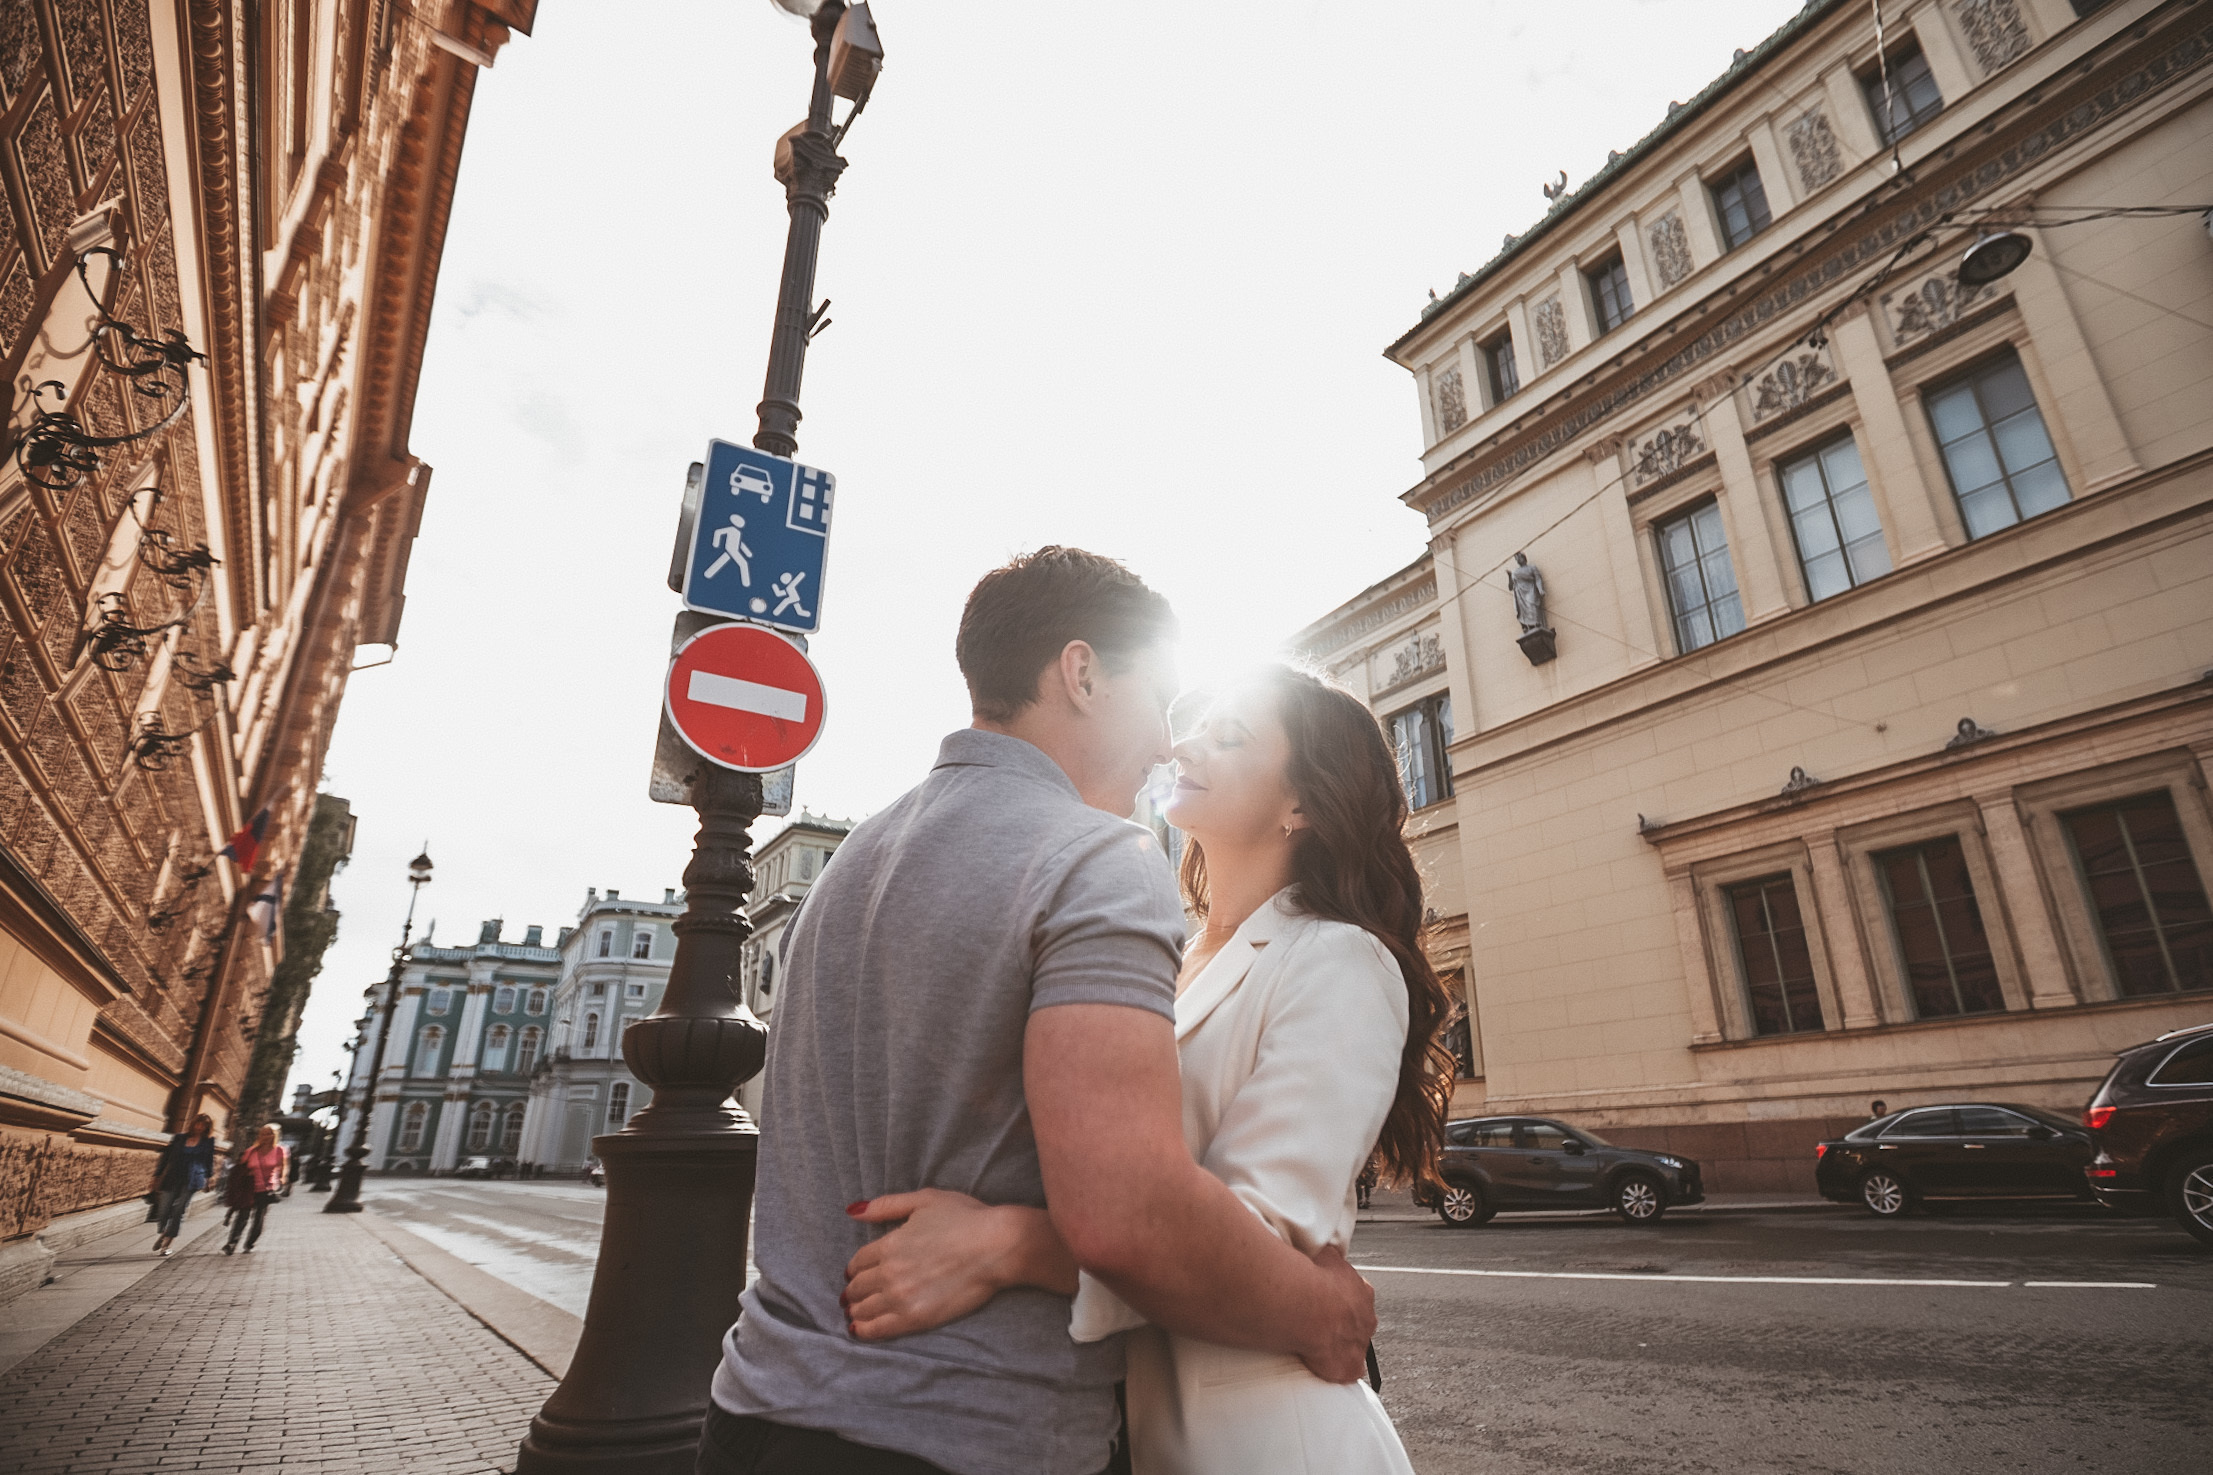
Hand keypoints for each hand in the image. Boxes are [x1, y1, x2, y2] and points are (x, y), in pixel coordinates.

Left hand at [842, 1190, 1057, 1341]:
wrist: (997, 1247)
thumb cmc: (966, 1219)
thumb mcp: (925, 1200)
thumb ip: (886, 1206)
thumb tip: (854, 1211)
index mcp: (889, 1243)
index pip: (858, 1261)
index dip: (854, 1268)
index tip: (855, 1273)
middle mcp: (889, 1272)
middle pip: (857, 1286)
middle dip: (853, 1290)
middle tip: (852, 1295)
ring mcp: (901, 1297)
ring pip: (863, 1308)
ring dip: (856, 1310)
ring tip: (855, 1312)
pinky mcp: (916, 1318)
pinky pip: (878, 1329)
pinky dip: (864, 1330)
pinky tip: (859, 1329)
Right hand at [1295, 1245, 1376, 1383]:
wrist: (1307, 1305)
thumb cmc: (1314, 1278)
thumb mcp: (1326, 1256)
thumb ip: (1332, 1258)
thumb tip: (1328, 1253)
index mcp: (1363, 1292)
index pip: (1359, 1297)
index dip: (1343, 1300)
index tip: (1329, 1300)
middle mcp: (1366, 1319)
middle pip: (1359, 1323)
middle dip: (1344, 1324)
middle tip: (1322, 1322)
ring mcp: (1360, 1344)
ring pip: (1355, 1348)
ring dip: (1341, 1347)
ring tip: (1320, 1344)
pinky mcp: (1349, 1366)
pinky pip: (1348, 1371)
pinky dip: (1339, 1370)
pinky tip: (1325, 1367)